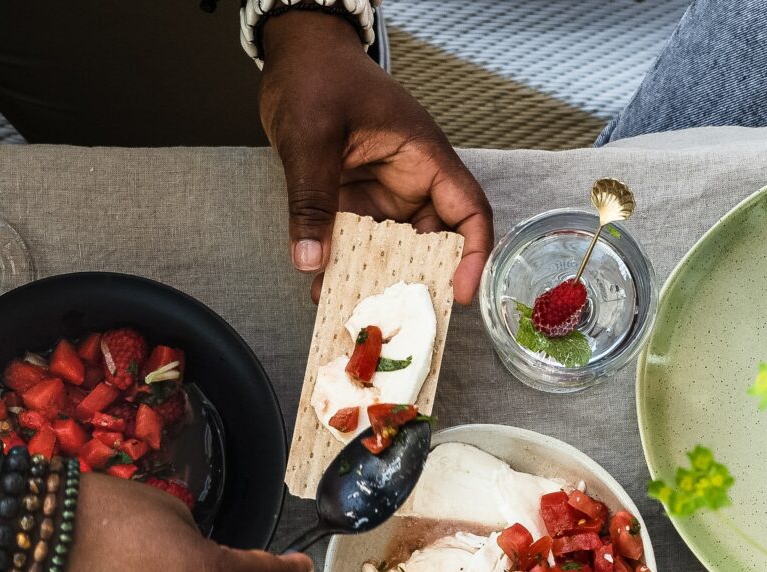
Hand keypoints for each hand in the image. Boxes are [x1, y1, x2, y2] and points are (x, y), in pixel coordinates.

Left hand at [258, 11, 492, 302]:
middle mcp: (409, 180)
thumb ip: (311, 200)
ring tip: (358, 316)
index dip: (471, 255)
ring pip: (391, 249)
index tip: (457, 294)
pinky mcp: (353, 200)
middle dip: (417, 282)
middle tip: (402, 322)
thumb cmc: (317, 76)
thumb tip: (310, 262)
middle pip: (431, 241)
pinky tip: (324, 290)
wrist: (294, 53)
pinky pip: (356, 242)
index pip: (467, 210)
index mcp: (422, 156)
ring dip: (376, 281)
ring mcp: (381, 192)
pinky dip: (344, 267)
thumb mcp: (310, 137)